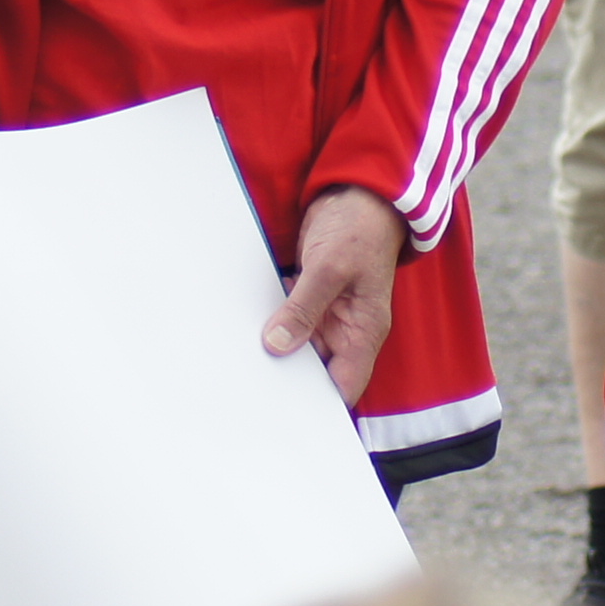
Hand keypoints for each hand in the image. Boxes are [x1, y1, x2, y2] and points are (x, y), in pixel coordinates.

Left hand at [266, 185, 402, 401]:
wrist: (359, 193)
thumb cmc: (360, 227)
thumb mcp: (330, 268)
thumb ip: (304, 308)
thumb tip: (277, 344)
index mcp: (362, 332)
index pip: (343, 387)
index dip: (318, 405)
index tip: (283, 412)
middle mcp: (346, 329)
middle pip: (314, 369)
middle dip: (286, 374)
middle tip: (250, 380)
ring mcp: (328, 313)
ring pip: (297, 344)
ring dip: (275, 344)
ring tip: (242, 353)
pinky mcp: (310, 296)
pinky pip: (288, 318)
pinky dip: (272, 320)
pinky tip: (250, 320)